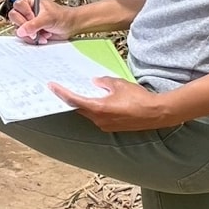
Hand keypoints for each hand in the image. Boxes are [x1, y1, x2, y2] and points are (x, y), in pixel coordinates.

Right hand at [8, 0, 70, 44]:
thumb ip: (34, 24)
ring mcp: (27, 21)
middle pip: (14, 17)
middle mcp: (26, 10)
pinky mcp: (29, 31)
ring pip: (18, 29)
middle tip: (36, 30)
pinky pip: (24, 36)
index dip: (25, 14)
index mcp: (30, 0)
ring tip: (42, 34)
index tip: (33, 19)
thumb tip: (21, 31)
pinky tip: (42, 37)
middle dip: (26, 26)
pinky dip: (33, 39)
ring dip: (30, 34)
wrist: (70, 26)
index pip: (18, 6)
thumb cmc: (62, 16)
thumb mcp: (48, 18)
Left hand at [51, 78, 178, 131]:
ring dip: (84, 104)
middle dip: (71, 99)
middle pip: (79, 108)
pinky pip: (98, 117)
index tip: (52, 87)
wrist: (156, 114)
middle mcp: (99, 120)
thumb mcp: (119, 84)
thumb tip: (96, 82)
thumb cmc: (139, 99)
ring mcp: (105, 125)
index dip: (61, 93)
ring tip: (81, 92)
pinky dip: (94, 108)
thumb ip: (104, 82)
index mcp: (98, 109)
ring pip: (89, 113)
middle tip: (63, 89)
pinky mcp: (112, 127)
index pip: (74, 100)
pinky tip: (98, 101)